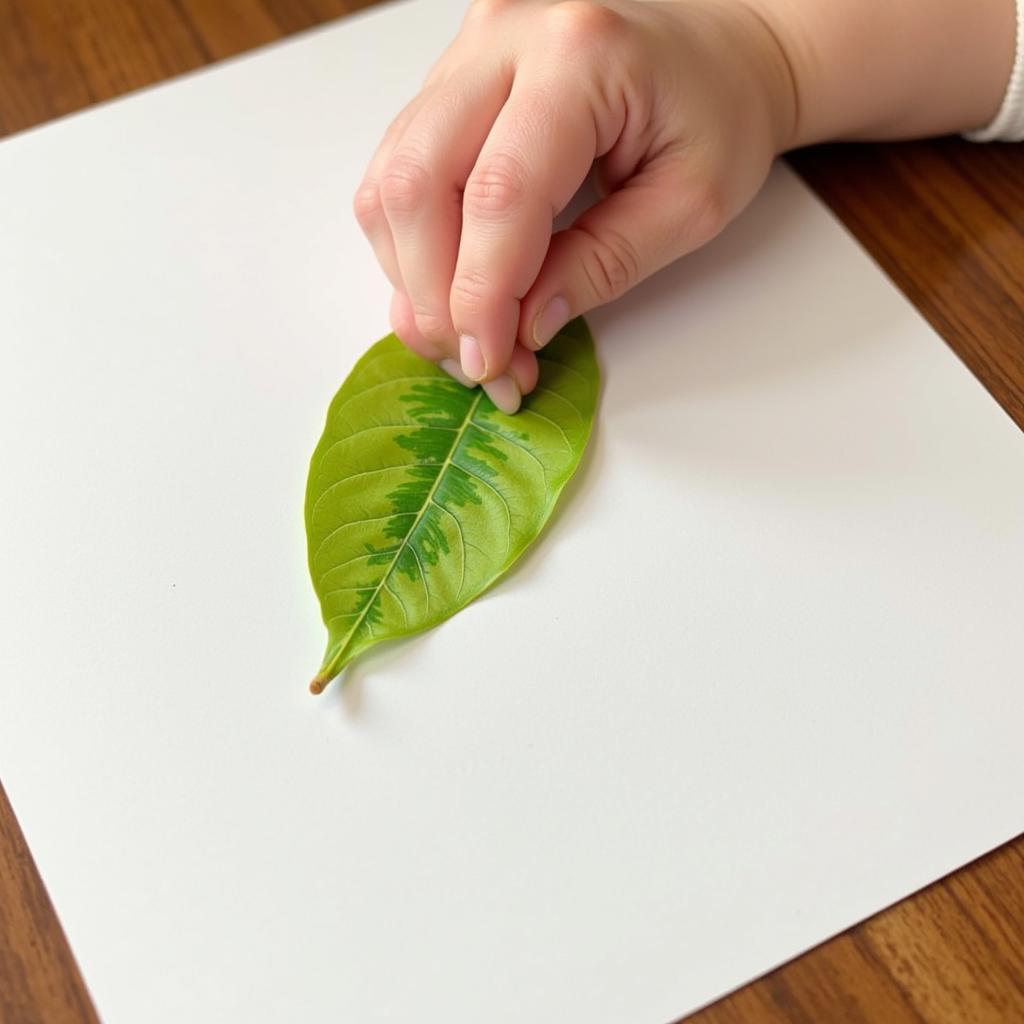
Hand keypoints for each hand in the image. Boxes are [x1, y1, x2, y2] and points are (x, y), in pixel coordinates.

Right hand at [354, 0, 797, 410]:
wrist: (719, 48)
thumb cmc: (719, 113)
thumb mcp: (691, 204)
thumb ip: (604, 265)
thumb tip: (523, 325)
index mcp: (581, 55)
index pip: (498, 194)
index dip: (482, 295)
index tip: (491, 363)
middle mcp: (506, 37)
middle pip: (418, 182)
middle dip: (434, 294)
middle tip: (475, 362)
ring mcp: (468, 52)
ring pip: (392, 180)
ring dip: (413, 277)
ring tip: (464, 336)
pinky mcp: (450, 80)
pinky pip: (399, 171)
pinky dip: (413, 246)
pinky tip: (449, 290)